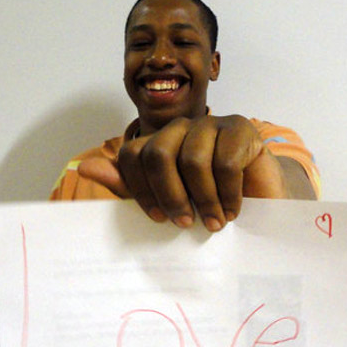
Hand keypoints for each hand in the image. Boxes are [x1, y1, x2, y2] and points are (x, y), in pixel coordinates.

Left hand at [79, 115, 293, 230]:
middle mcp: (181, 127)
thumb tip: (84, 169)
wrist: (261, 200)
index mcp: (158, 142)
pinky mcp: (240, 128)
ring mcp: (211, 123)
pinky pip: (225, 163)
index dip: (140, 189)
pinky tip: (232, 210)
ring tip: (214, 223)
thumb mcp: (166, 201)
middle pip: (158, 153)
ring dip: (204, 200)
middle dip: (170, 195)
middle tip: (184, 222)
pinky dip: (228, 194)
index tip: (155, 218)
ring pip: (193, 159)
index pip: (131, 154)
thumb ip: (128, 186)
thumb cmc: (210, 202)